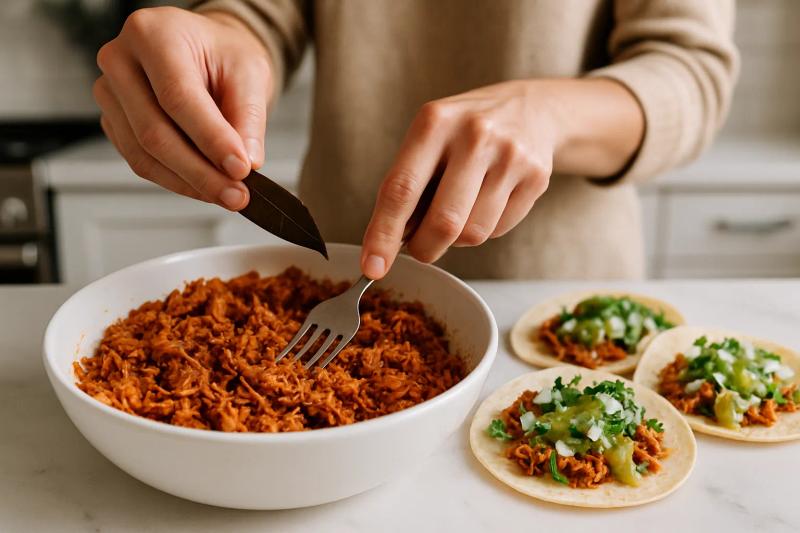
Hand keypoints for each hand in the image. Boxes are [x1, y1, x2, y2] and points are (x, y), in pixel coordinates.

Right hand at [93, 7, 272, 209]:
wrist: (205, 52)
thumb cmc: (222, 54)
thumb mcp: (249, 72)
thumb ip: (249, 116)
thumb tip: (247, 161)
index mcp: (152, 34)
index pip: (177, 97)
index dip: (211, 139)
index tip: (241, 168)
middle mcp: (120, 60)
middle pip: (155, 131)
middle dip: (201, 172)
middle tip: (238, 194)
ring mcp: (110, 93)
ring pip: (144, 154)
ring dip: (189, 183)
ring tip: (228, 194)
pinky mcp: (113, 122)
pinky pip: (141, 162)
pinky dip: (176, 181)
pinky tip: (205, 186)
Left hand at [360, 81, 556, 278]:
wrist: (530, 109)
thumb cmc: (463, 132)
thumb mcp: (429, 139)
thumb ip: (408, 185)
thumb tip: (389, 243)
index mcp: (434, 123)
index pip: (402, 190)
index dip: (384, 234)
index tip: (372, 267)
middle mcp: (474, 135)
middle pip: (443, 221)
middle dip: (425, 249)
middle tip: (420, 249)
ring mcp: (510, 156)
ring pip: (473, 233)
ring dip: (457, 239)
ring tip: (459, 213)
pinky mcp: (536, 177)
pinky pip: (498, 230)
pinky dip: (484, 230)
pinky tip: (486, 203)